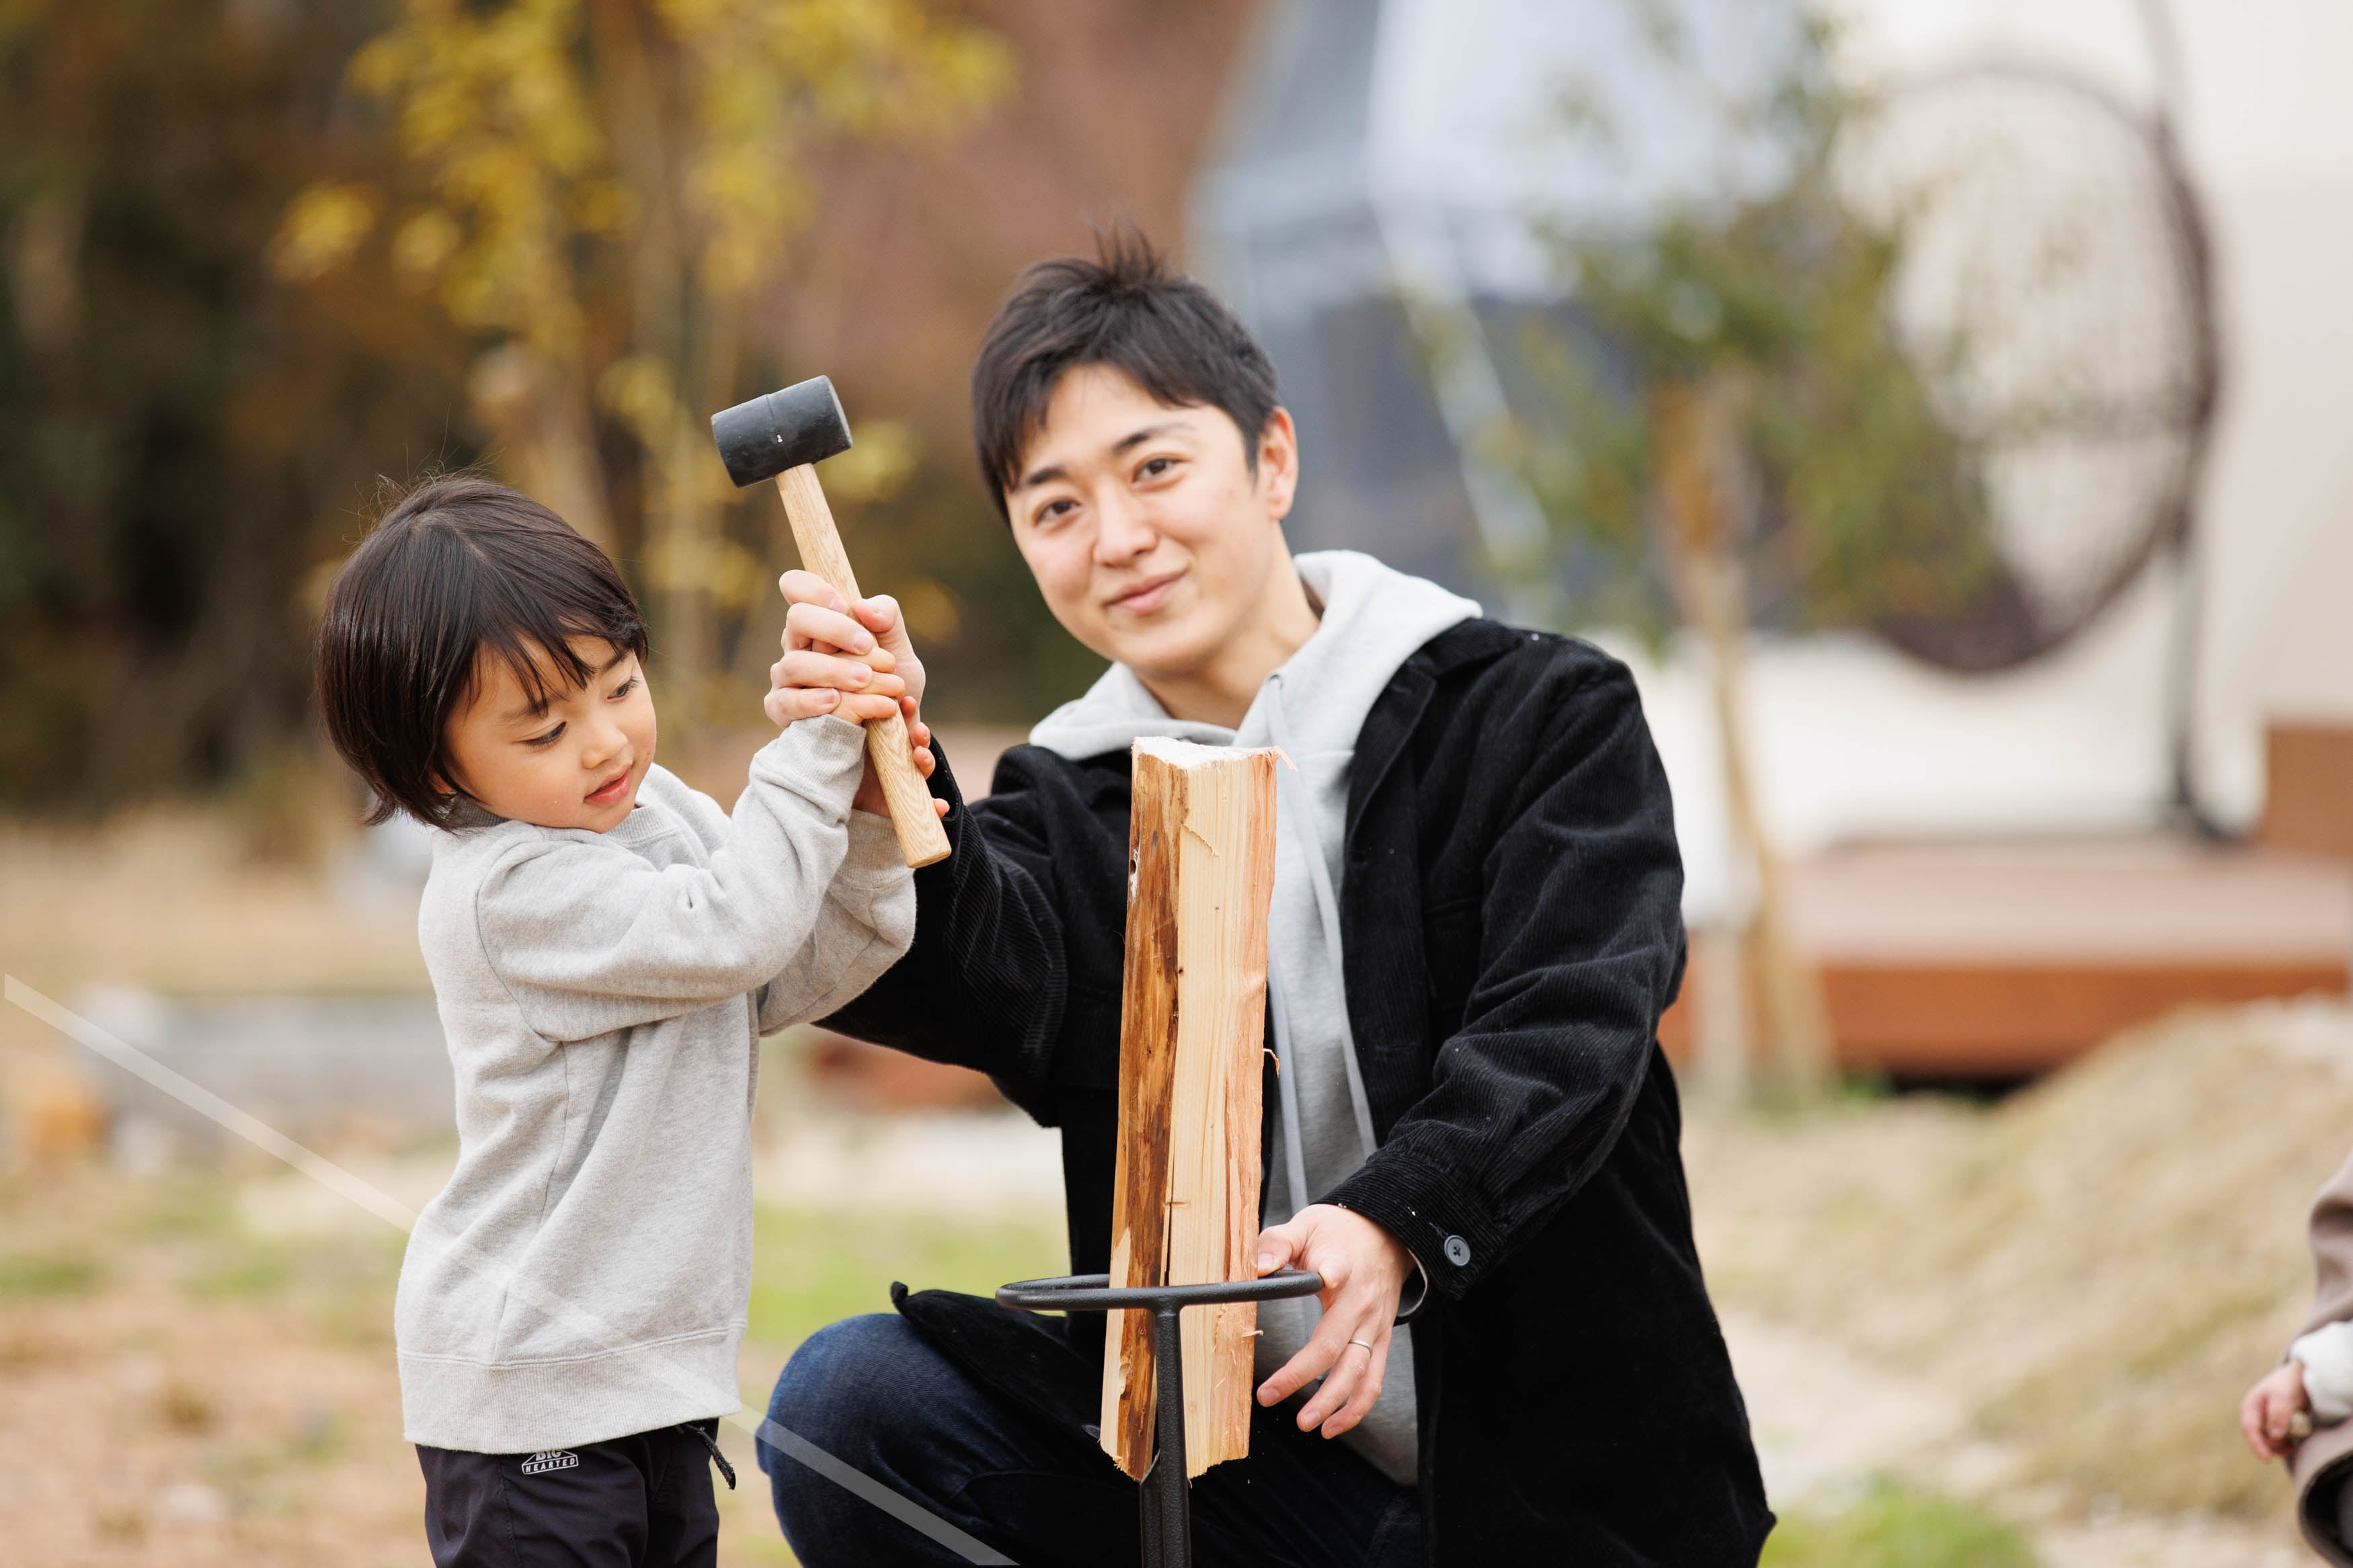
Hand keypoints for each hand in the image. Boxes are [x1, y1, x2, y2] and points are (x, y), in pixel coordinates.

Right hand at [764, 571, 944, 819]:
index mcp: (823, 629)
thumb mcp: (901, 657)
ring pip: (792, 666)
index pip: (798, 590)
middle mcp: (799, 651)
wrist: (896, 751)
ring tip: (868, 680)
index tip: (843, 603)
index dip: (813, 588)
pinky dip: (812, 703)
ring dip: (833, 671)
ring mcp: (788, 685)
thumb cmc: (892, 695)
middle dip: (833, 629)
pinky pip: (787, 706)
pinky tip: (834, 702)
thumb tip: (863, 607)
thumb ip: (889, 623)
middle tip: (868, 647)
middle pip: (795, 622)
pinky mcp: (787, 720)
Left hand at [1253, 1204, 1413, 1438]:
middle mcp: (1361, 1303)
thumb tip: (1257, 1266)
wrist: (1388, 1235)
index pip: (1337, 1271)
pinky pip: (1373, 1380)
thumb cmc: (1341, 1233)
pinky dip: (1358, 1407)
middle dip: (1303, 1376)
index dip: (1330, 1274)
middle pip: (1337, 1346)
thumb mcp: (1307, 1224)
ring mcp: (1374, 1325)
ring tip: (1307, 1423)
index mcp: (1342, 1268)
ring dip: (1334, 1403)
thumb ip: (1278, 1242)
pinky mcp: (1380, 1339)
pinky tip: (1335, 1424)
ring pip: (1359, 1372)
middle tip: (1270, 1395)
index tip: (1323, 1276)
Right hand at [2243, 1361, 2312, 1459]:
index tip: (2267, 1459)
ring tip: (2294, 1445)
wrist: (2301, 1377)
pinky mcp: (2276, 1425)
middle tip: (2291, 1447)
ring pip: (2269, 1442)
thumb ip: (2278, 1415)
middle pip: (2259, 1438)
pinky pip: (2278, 1441)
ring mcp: (2265, 1421)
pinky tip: (2294, 1445)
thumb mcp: (2283, 1396)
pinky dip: (2286, 1445)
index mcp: (2250, 1407)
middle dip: (2273, 1446)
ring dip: (2281, 1446)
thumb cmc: (2289, 1384)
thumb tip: (2274, 1436)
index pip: (2249, 1430)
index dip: (2257, 1445)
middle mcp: (2255, 1416)